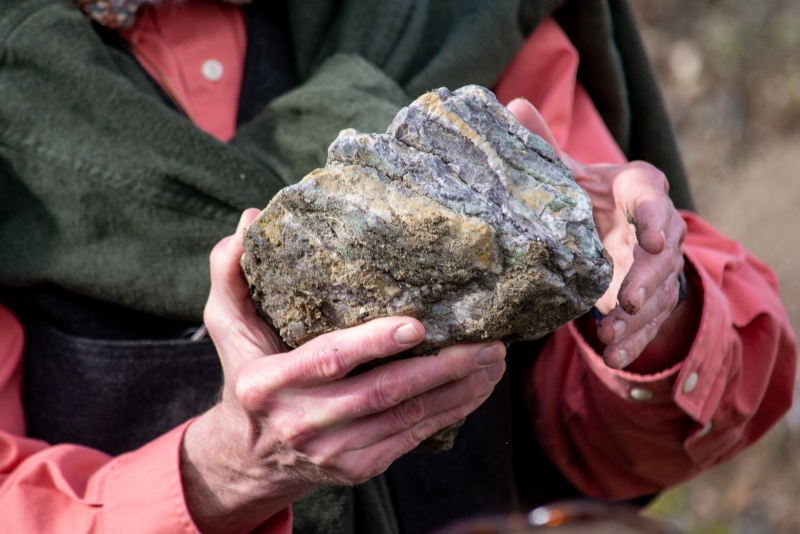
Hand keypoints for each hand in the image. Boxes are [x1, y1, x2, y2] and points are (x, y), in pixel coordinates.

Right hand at [181, 209, 506, 533]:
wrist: (251, 455)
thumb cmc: (247, 375)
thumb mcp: (229, 326)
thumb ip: (231, 274)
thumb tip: (251, 220)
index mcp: (267, 384)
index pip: (329, 360)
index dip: (374, 343)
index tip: (419, 323)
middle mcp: (300, 423)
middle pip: (381, 394)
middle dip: (440, 369)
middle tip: (487, 343)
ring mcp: (330, 452)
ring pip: (404, 418)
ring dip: (456, 391)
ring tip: (492, 363)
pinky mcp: (355, 468)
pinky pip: (409, 440)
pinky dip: (446, 415)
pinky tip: (473, 391)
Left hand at [507, 98, 689, 369]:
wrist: (610, 228)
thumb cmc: (584, 195)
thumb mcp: (566, 172)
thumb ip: (544, 145)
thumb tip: (510, 104)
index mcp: (637, 188)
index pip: (652, 198)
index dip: (653, 218)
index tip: (647, 239)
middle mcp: (657, 226)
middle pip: (663, 252)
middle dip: (647, 278)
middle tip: (622, 299)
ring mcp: (659, 265)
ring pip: (659, 292)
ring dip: (636, 317)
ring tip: (609, 335)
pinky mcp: (653, 295)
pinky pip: (650, 320)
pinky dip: (632, 339)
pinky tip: (611, 356)